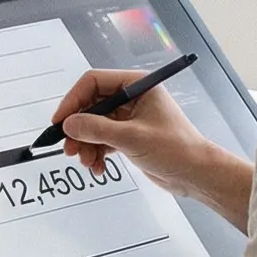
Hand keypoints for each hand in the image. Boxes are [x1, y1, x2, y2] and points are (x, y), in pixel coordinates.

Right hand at [50, 69, 255, 230]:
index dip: (74, 100)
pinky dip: (96, 153)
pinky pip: (102, 140)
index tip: (60, 121)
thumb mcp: (132, 138)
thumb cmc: (175, 149)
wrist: (196, 174)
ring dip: (86, 144)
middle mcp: (132, 97)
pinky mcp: (128, 137)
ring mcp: (129, 118)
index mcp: (137, 85)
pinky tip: (97, 167)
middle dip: (79, 128)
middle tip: (69, 148)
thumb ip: (97, 130)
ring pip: (94, 125)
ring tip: (87, 162)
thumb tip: (68, 125)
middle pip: (91, 105)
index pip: (94, 82)